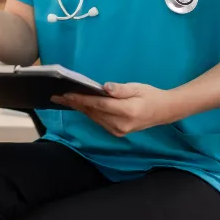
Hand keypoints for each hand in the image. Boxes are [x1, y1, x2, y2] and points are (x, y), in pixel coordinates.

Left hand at [52, 82, 177, 137]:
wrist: (163, 111)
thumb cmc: (150, 95)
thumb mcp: (137, 87)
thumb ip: (120, 89)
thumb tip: (105, 88)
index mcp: (127, 111)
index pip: (99, 105)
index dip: (81, 99)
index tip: (66, 93)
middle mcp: (120, 124)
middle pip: (93, 112)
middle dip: (75, 103)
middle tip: (56, 95)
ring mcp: (118, 130)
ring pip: (94, 117)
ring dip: (79, 108)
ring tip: (63, 99)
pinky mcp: (117, 132)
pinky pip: (98, 121)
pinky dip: (88, 112)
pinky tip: (79, 105)